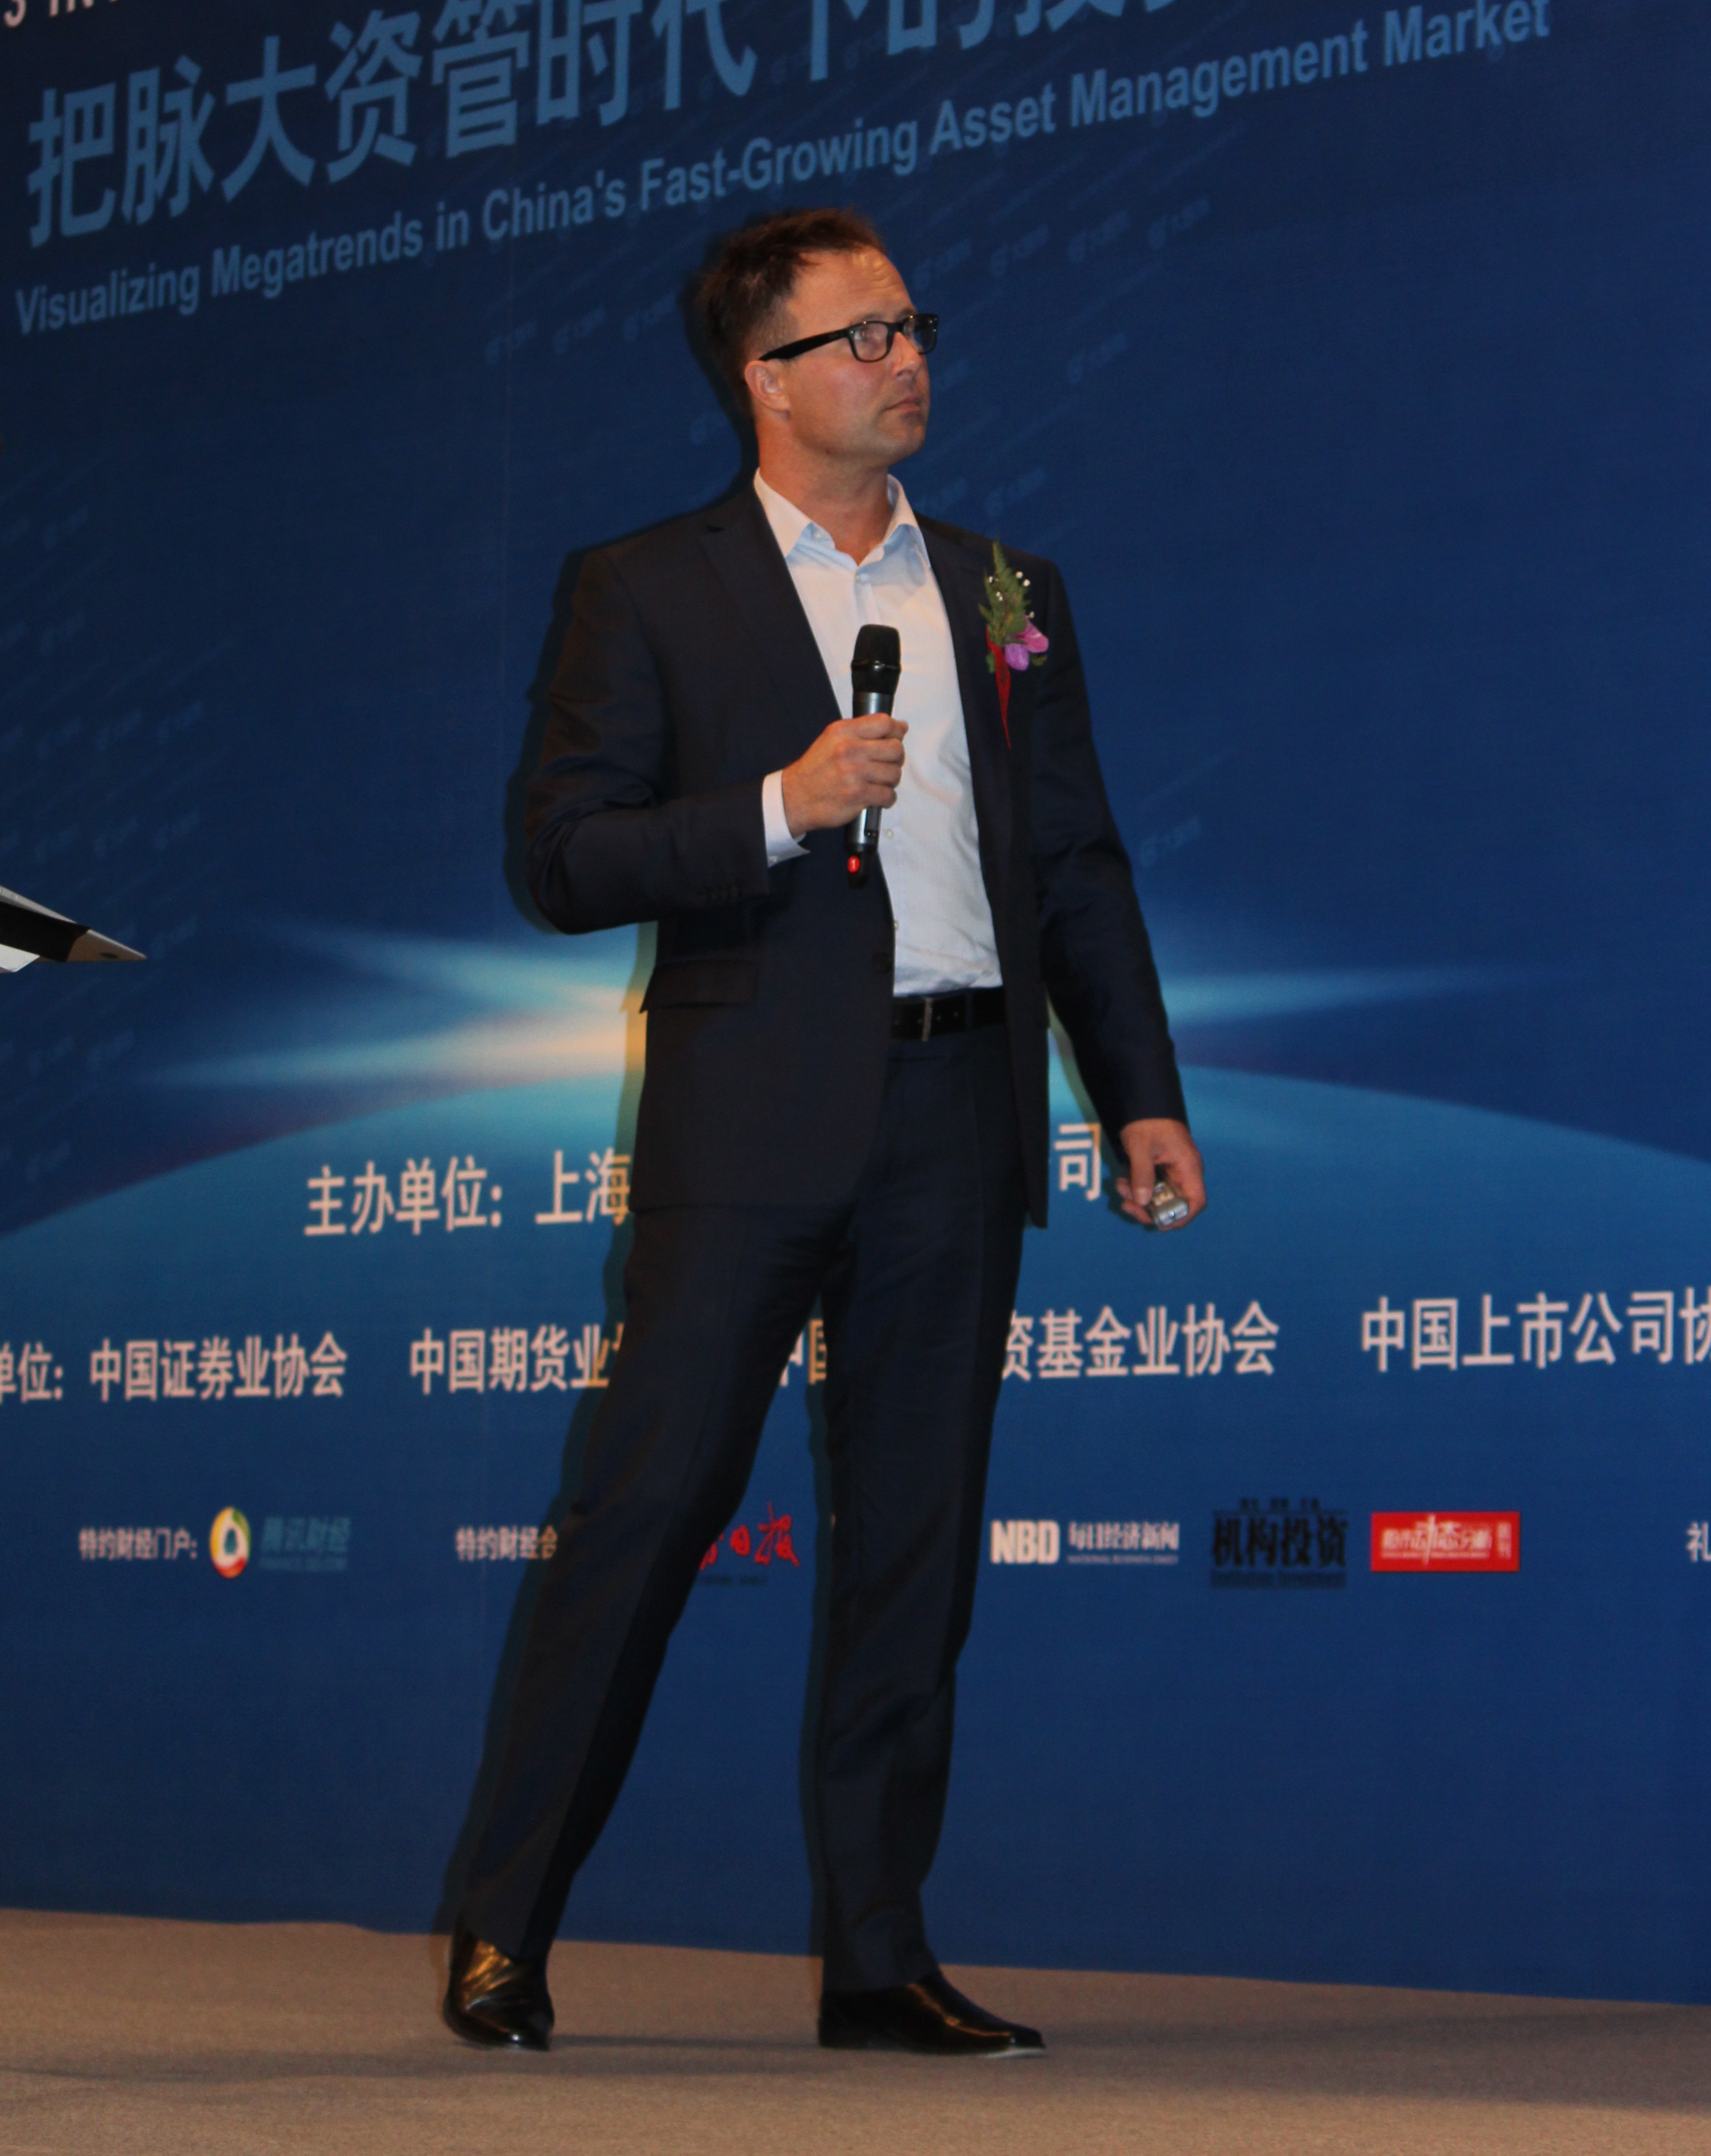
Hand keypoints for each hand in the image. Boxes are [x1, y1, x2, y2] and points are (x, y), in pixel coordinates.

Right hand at [780, 714, 907, 836]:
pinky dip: (887, 798)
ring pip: (895, 773)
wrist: (795, 797)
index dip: (896, 731)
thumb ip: (861, 731)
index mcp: (843, 732)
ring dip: (891, 780)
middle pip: (895, 748)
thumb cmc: (815, 770)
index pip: (884, 722)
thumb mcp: (831, 739)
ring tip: (879, 782)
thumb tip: (897, 727)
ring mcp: (854, 773)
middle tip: (887, 765)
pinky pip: (889, 795)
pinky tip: (877, 797)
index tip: (897, 737)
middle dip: (896, 759)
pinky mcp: (858, 795)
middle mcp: (849, 749)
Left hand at [1114, 1118, 1205, 1229]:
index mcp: (1188, 1167)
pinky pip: (1149, 1186)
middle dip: (1149, 1208)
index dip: (1181, 1217)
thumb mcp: (1141, 1148)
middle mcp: (1183, 1172)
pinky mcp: (1159, 1169)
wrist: (1143, 1102)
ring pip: (1157, 1196)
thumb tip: (1142, 1201)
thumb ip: (1142, 1175)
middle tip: (1128, 1206)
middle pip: (1172, 1203)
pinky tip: (1121, 1180)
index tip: (1160, 1223)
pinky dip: (1135, 1187)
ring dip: (1138, 1197)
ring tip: (1120, 1188)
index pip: (1195, 1201)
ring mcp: (1171, 1171)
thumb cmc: (1148, 1122)